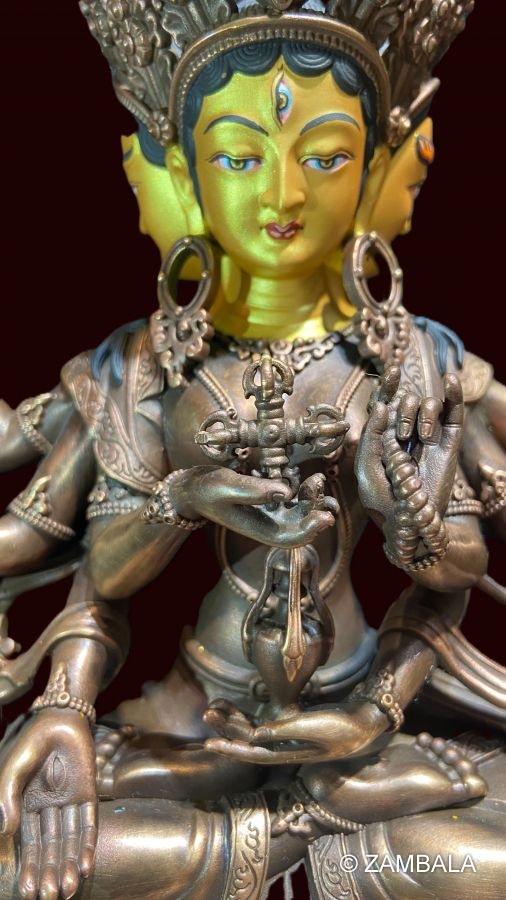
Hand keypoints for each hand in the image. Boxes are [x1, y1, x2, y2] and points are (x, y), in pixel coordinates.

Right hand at [0, 709, 96, 899]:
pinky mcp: (88, 792)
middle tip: (49, 896)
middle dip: (50, 872)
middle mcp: (48, 807)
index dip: (28, 867)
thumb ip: (7, 799)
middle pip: (50, 847)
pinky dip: (88, 844)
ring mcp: (69, 801)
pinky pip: (88, 822)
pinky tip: (87, 865)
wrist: (60, 716)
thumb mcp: (12, 771)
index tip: (26, 891)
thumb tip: (6, 832)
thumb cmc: (32, 742)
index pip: (28, 843)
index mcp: (26, 805)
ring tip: (67, 889)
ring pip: (69, 840)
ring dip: (69, 864)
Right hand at [169, 465, 336, 548]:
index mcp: (257, 529)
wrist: (194, 488)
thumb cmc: (206, 489)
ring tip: (318, 481)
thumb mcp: (227, 486)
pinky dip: (306, 492)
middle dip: (316, 511)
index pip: (290, 539)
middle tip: (321, 490)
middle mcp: (268, 525)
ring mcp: (272, 514)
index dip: (310, 530)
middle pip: (301, 527)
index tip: (324, 516)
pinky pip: (296, 501)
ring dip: (314, 501)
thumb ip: (255, 490)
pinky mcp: (272, 502)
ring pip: (301, 514)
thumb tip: (287, 491)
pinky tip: (311, 480)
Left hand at [204, 700, 381, 763]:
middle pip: (249, 741)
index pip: (253, 754)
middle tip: (207, 715)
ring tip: (215, 708)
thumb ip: (285, 730)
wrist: (363, 721)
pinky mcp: (292, 723)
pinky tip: (237, 707)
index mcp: (289, 753)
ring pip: (254, 730)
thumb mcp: (314, 727)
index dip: (230, 749)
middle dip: (228, 729)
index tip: (209, 744)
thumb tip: (255, 734)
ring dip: (235, 720)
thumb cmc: (342, 727)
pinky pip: (264, 720)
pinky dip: (250, 714)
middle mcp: (284, 747)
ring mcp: (287, 736)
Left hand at [355, 366, 462, 566]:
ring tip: (420, 438)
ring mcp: (428, 437)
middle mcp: (405, 433)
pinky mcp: (448, 444)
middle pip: (406, 401)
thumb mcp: (366, 468)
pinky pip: (453, 414)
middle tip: (402, 436)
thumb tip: (384, 405)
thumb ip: (371, 436)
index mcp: (381, 436)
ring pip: (428, 405)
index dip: (389, 385)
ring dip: (422, 413)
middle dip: (404, 410)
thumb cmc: (382, 501)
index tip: (392, 372)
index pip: (385, 403)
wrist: (410, 524)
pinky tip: (451, 380)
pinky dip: (454, 395)